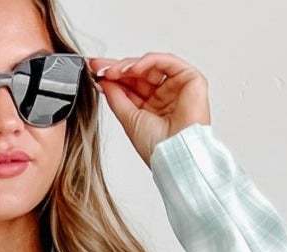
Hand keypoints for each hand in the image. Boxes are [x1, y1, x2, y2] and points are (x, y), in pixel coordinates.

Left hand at [87, 52, 210, 165]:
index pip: (132, 85)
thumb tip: (103, 81)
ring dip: (129, 65)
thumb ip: (116, 98)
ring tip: (113, 71)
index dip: (114, 77)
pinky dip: (149, 61)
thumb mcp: (128, 119)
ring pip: (152, 65)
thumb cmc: (158, 148)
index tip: (95, 71)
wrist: (175, 155)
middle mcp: (165, 96)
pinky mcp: (191, 79)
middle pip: (140, 72)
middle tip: (99, 68)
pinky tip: (133, 69)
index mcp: (152, 107)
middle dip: (117, 68)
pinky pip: (167, 62)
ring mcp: (178, 87)